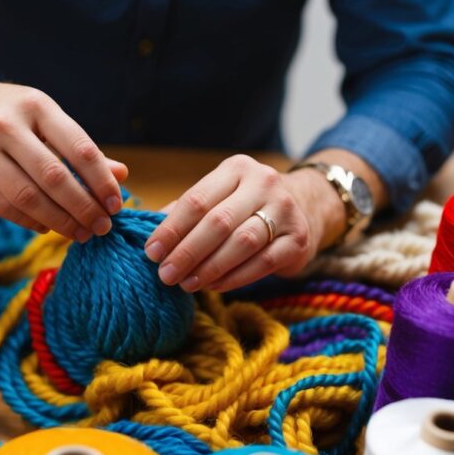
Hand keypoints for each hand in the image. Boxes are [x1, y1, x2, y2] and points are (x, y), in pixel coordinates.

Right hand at [0, 42, 127, 240]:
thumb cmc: (8, 112)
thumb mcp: (43, 117)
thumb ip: (79, 148)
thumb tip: (121, 175)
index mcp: (35, 105)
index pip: (78, 147)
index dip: (101, 181)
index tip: (116, 204)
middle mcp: (5, 126)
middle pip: (54, 177)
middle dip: (84, 207)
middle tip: (102, 226)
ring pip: (28, 197)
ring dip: (60, 221)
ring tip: (80, 233)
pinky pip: (4, 207)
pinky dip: (31, 221)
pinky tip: (49, 226)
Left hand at [145, 155, 327, 291]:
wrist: (304, 207)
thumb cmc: (245, 205)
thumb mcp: (218, 196)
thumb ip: (185, 212)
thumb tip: (149, 235)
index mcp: (236, 169)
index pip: (197, 200)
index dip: (171, 229)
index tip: (151, 253)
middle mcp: (264, 183)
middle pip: (218, 222)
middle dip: (187, 252)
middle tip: (165, 275)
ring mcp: (285, 210)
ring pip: (242, 243)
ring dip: (210, 267)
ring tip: (186, 283)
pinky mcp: (299, 239)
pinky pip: (263, 262)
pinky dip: (235, 277)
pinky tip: (214, 286)